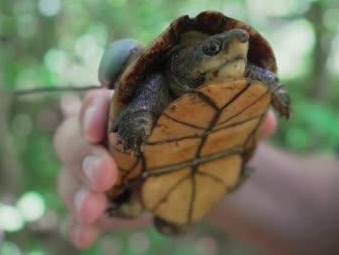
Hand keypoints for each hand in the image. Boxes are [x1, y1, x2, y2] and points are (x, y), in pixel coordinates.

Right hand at [54, 89, 277, 247]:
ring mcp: (97, 170)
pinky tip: (87, 238)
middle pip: (73, 136)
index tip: (102, 126)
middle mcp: (105, 135)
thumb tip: (269, 119)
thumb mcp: (224, 127)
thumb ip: (242, 119)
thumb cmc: (204, 138)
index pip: (100, 99)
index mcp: (129, 105)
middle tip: (107, 175)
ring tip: (94, 211)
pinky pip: (78, 213)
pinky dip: (79, 225)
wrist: (203, 173)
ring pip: (70, 176)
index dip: (95, 110)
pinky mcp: (101, 203)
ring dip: (78, 193)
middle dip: (84, 155)